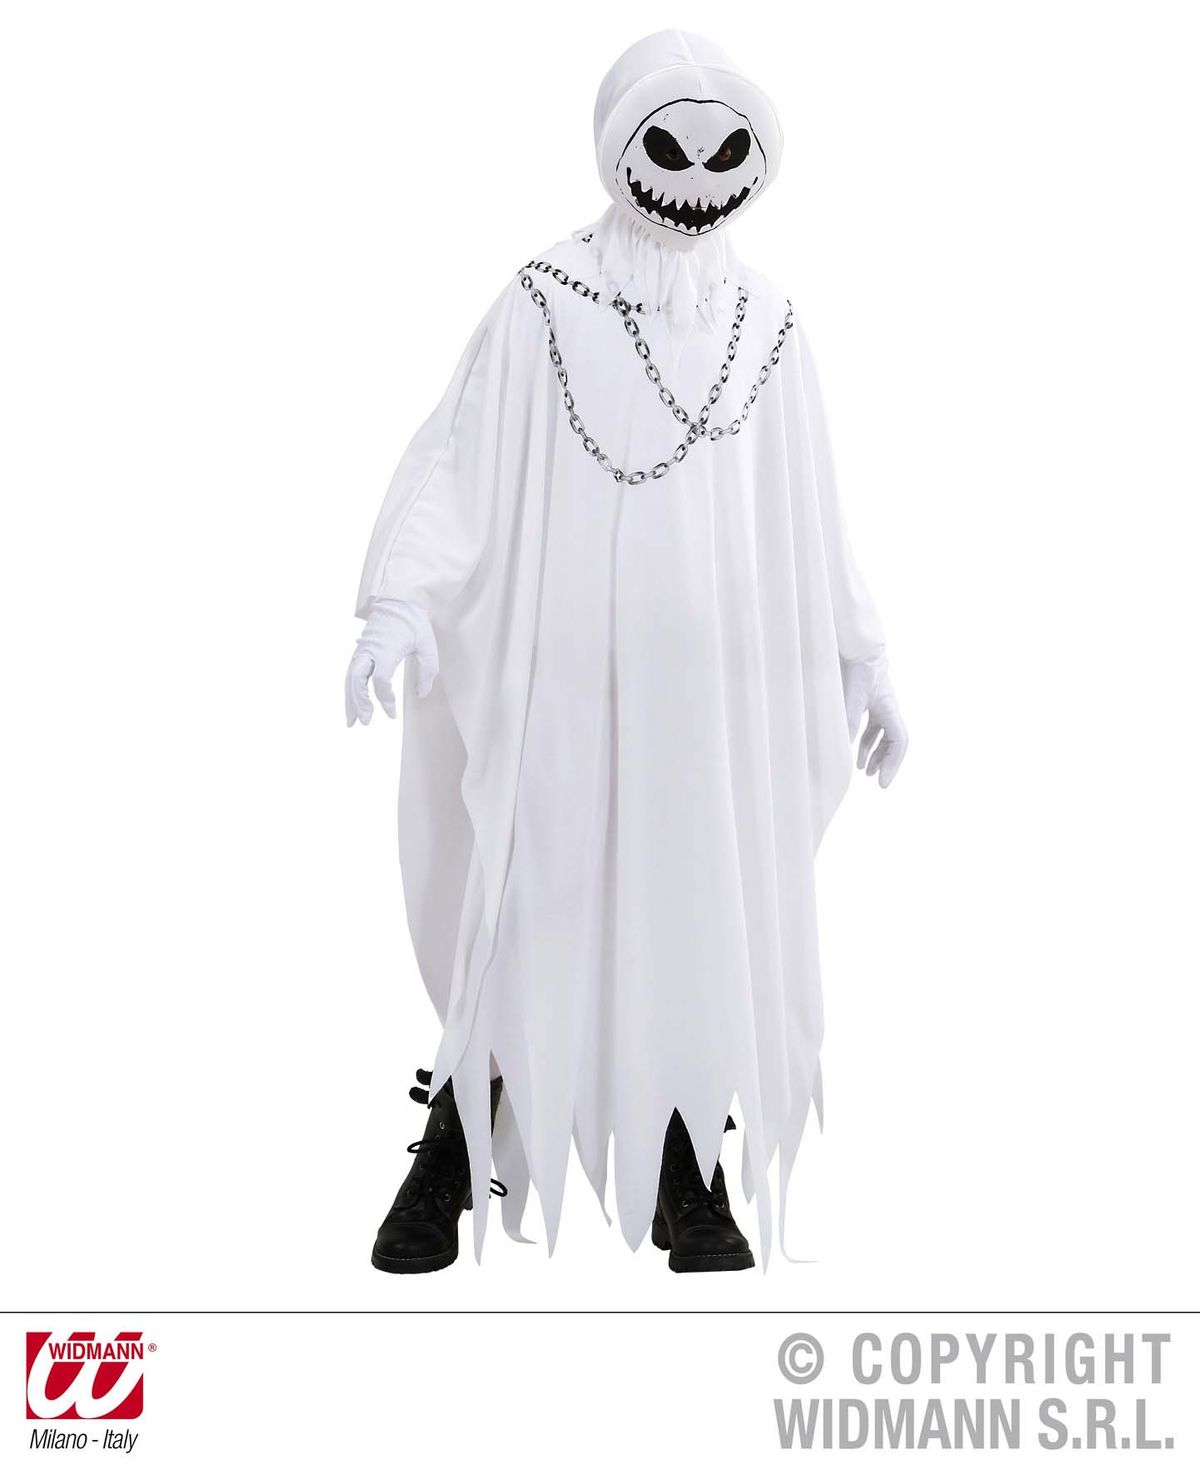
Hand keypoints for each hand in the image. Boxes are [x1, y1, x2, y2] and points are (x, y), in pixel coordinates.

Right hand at [345, 599, 438, 726]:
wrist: (398, 600)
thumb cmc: (414, 623)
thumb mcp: (427, 645)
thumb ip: (427, 671)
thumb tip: (421, 694)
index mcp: (386, 650)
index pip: (381, 681)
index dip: (386, 700)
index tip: (392, 714)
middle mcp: (370, 651)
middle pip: (357, 681)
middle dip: (359, 703)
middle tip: (366, 722)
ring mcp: (362, 650)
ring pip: (350, 679)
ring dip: (350, 701)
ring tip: (352, 722)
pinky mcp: (360, 651)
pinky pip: (351, 674)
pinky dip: (350, 691)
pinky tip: (352, 705)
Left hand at [842, 651, 907, 787]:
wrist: (858, 648)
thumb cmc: (859, 669)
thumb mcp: (852, 697)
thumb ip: (849, 720)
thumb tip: (844, 746)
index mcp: (890, 710)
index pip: (899, 742)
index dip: (893, 763)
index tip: (883, 781)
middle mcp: (889, 710)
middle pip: (894, 743)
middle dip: (887, 763)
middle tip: (878, 782)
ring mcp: (881, 707)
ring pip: (883, 737)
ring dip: (876, 754)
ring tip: (865, 771)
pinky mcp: (870, 703)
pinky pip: (873, 728)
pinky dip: (866, 742)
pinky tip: (857, 753)